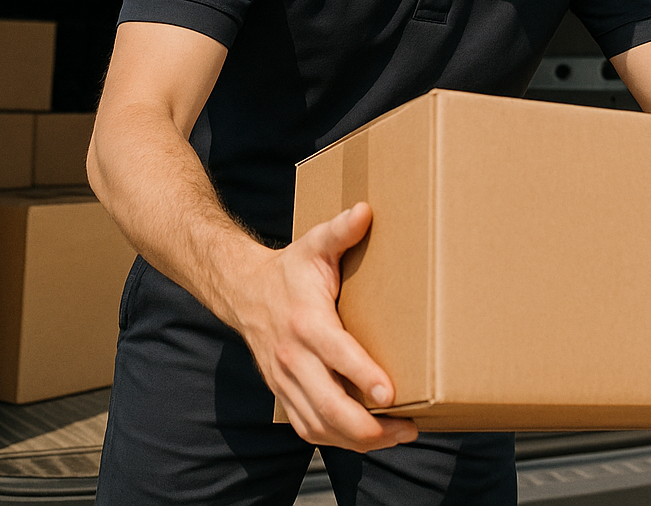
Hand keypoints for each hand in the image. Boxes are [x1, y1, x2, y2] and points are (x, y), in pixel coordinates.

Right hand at [236, 202, 417, 450]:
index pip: (336, 354)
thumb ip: (340, 230)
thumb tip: (366, 210)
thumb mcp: (314, 245)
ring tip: (397, 436)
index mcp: (306, 322)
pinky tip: (365, 439)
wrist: (242, 291)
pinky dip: (335, 440)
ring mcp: (285, 379)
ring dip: (357, 439)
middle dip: (368, 425)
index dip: (363, 377)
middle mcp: (292, 356)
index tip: (391, 394)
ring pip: (318, 424)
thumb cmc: (290, 269)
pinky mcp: (282, 393)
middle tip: (408, 427)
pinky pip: (307, 427)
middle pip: (327, 404)